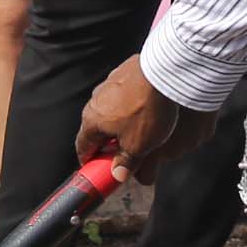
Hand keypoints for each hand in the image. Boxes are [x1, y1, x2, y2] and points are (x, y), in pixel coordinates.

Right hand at [77, 56, 215, 175]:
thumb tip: (119, 174)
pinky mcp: (124, 73)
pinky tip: (146, 109)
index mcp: (91, 121)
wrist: (163, 73)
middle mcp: (95, 101)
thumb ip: (126, 162)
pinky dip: (130, 104)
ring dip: (120, 122)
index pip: (82, 146)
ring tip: (140, 129)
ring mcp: (108, 84)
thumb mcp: (138, 146)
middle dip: (108, 142)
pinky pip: (123, 94)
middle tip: (124, 153)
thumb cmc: (146, 111)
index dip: (90, 161)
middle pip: (96, 128)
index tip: (98, 169)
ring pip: (110, 110)